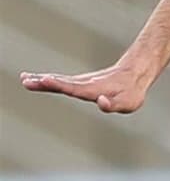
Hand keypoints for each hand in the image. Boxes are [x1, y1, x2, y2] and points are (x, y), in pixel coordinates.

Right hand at [20, 60, 150, 113]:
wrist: (133, 75)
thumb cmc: (131, 93)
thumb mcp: (128, 103)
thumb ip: (114, 105)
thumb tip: (101, 102)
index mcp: (94, 90)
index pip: (74, 88)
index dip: (60, 85)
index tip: (45, 80)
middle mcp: (85, 84)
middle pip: (62, 83)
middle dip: (45, 83)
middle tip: (27, 80)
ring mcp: (82, 82)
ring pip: (59, 81)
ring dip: (42, 80)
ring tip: (25, 79)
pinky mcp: (80, 83)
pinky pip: (61, 81)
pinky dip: (47, 80)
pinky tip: (34, 78)